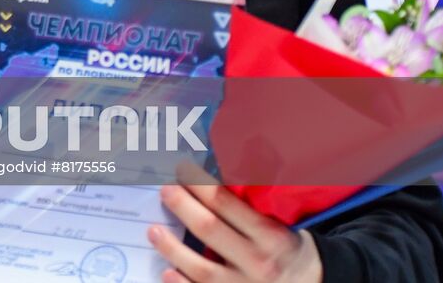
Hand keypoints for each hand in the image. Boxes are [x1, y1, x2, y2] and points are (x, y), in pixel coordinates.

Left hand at [150, 174, 321, 282]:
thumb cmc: (288, 252)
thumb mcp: (281, 229)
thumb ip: (250, 211)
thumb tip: (210, 183)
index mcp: (271, 237)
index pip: (228, 204)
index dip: (200, 185)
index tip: (181, 170)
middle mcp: (258, 263)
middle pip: (210, 230)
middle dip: (182, 206)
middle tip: (165, 190)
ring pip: (201, 269)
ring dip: (172, 248)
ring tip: (153, 230)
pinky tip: (166, 272)